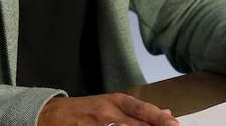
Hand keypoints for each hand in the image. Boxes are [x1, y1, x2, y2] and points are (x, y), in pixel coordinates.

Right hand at [37, 93, 178, 125]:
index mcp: (117, 101)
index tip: (175, 124)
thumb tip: (167, 113)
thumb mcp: (111, 104)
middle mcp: (108, 112)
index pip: (144, 110)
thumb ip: (138, 110)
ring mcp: (96, 125)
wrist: (50, 114)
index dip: (160, 119)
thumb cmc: (85, 110)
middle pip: (137, 125)